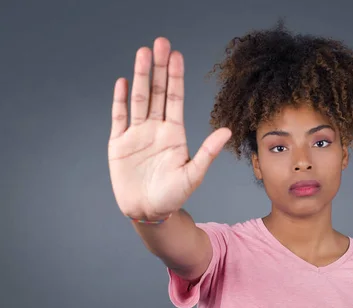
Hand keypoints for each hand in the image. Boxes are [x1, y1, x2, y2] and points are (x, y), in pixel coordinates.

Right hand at [108, 37, 230, 220]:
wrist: (148, 212)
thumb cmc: (173, 196)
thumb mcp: (193, 175)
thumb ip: (207, 152)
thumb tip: (227, 131)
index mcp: (174, 133)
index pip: (175, 99)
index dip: (176, 77)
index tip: (177, 55)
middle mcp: (156, 129)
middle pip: (157, 92)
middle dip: (159, 68)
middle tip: (160, 43)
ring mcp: (137, 134)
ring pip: (138, 99)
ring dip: (140, 76)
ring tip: (142, 53)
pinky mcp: (119, 144)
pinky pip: (119, 117)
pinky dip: (120, 100)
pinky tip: (123, 82)